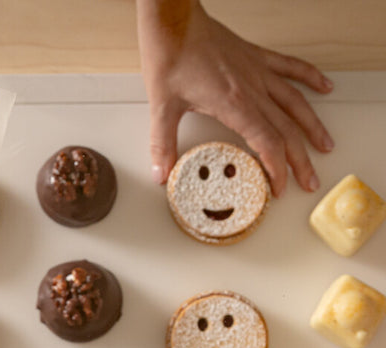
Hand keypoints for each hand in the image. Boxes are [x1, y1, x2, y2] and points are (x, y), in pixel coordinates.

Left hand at [136, 0, 334, 196]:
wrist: (174, 21)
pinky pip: (291, 68)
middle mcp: (252, 88)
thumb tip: (160, 173)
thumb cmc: (170, 58)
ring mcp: (257, 71)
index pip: (266, 143)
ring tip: (325, 145)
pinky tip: (324, 88)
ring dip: (312, 127)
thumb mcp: (161, 108)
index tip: (278, 188)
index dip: (276, 168)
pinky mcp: (256, 57)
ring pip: (295, 102)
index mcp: (233, 104)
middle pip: (286, 130)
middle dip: (299, 160)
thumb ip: (162, 145)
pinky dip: (310, 78)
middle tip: (309, 181)